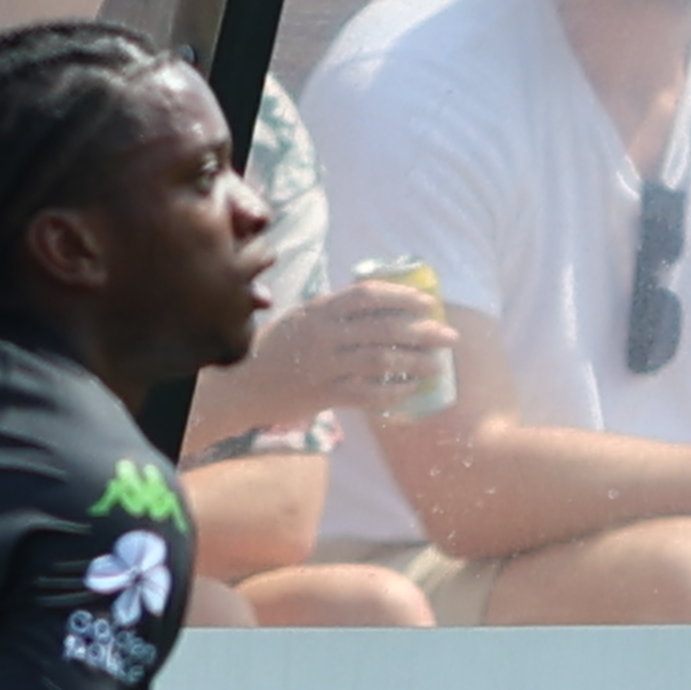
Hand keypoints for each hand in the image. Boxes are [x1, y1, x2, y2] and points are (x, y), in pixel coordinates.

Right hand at [247, 273, 449, 425]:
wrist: (240, 384)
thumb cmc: (274, 350)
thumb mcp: (301, 319)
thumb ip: (334, 313)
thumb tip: (379, 307)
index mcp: (319, 309)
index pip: (368, 295)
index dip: (402, 297)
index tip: (428, 303)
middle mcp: (323, 333)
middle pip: (384, 328)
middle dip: (424, 331)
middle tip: (450, 337)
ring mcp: (323, 364)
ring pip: (381, 360)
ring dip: (416, 363)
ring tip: (439, 366)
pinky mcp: (322, 394)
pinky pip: (367, 393)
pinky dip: (393, 392)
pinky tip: (411, 391)